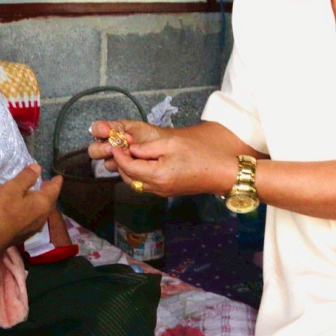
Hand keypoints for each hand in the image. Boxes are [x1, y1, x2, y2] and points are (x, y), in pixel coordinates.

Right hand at [0, 164, 62, 247]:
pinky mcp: (23, 235)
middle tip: (47, 184)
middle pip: (49, 202)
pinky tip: (26, 210)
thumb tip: (38, 168)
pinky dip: (33, 210)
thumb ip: (27, 177)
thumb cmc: (2, 209)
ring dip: (41, 202)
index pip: (54, 190)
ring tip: (36, 195)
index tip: (58, 177)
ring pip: (41, 211)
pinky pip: (33, 219)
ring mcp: (33, 228)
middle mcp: (42, 217)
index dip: (56, 182)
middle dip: (49, 192)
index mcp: (43, 204)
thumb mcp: (13, 187)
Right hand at [87, 120, 163, 171]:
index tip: (105, 131)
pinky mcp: (125, 171)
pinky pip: (120, 172)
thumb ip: (122, 129)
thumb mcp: (138, 128)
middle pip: (95, 150)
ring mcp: (117, 160)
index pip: (97, 129)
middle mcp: (111, 146)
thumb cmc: (152, 136)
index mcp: (113, 132)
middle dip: (102, 149)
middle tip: (112, 148)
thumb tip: (108, 131)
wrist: (169, 149)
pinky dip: (125, 168)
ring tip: (127, 155)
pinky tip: (134, 164)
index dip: (98, 130)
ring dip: (114, 160)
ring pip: (107, 163)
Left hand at [109, 132, 234, 197]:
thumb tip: (132, 149)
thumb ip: (148, 147)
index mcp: (157, 175)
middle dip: (121, 163)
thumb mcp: (172, 143)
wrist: (220, 172)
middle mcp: (157, 188)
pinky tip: (141, 162)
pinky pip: (146, 185)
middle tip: (119, 147)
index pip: (128, 167)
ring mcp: (162, 192)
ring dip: (129, 170)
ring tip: (128, 153)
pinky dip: (139, 174)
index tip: (115, 144)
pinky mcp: (167, 192)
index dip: (119, 155)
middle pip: (129, 178)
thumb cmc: (199, 154)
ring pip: (136, 183)